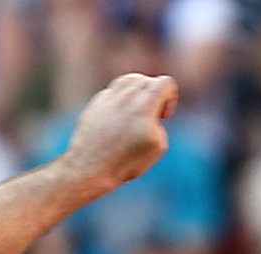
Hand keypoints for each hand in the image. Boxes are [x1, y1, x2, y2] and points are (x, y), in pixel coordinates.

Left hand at [56, 72, 177, 191]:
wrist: (90, 167)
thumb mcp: (158, 145)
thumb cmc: (125, 159)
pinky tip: (117, 119)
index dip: (170, 98)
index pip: (166, 82)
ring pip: (128, 80)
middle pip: (148, 81)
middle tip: (148, 118)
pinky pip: (112, 92)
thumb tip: (149, 114)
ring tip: (134, 111)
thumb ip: (159, 122)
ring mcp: (108, 97)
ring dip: (136, 92)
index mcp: (145, 102)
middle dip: (154, 97)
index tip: (163, 116)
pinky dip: (119, 101)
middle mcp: (126, 94)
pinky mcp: (95, 104)